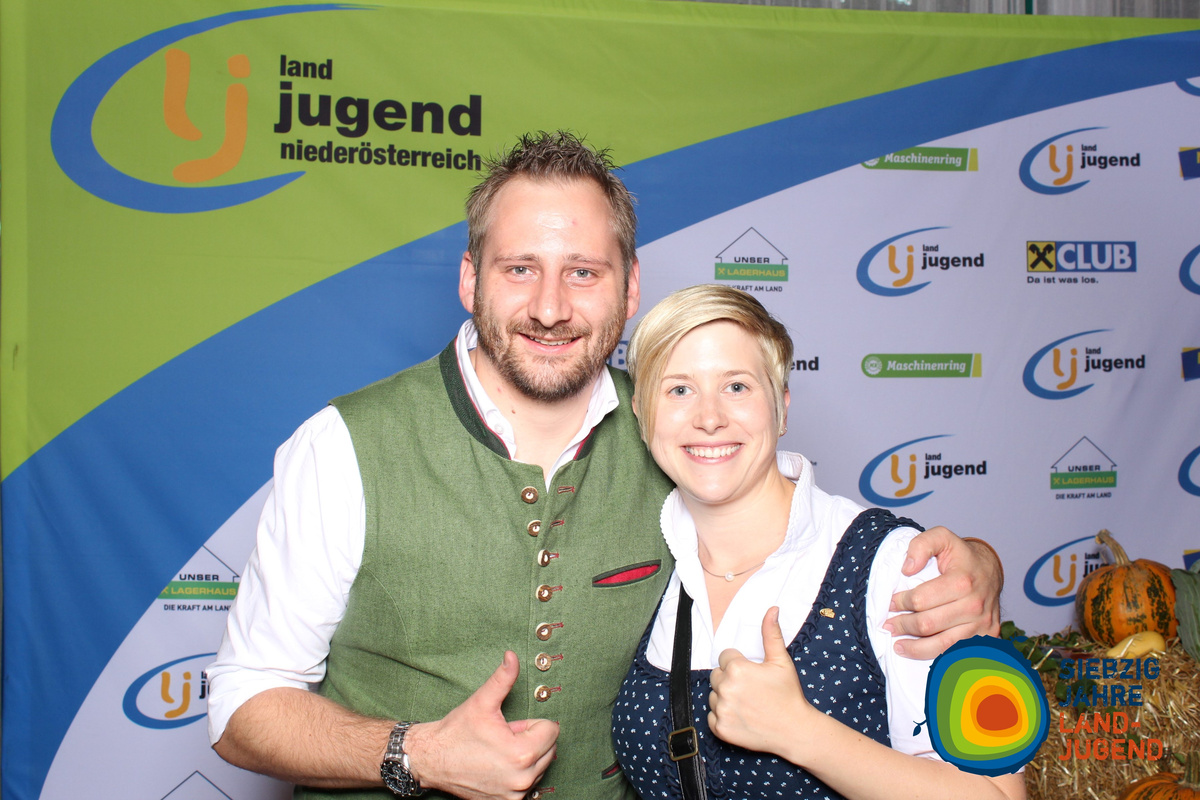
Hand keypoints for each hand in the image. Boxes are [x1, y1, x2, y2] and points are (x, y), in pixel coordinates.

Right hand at [405, 651, 558, 799]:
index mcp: (522, 754)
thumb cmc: (456, 732)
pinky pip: (526, 783)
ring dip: (525, 757)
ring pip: (539, 767)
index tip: (511, 726)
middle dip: (530, 739)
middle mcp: (522, 779)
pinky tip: (496, 766)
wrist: (431, 760)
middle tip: (503, 737)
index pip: (552, 730)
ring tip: (498, 751)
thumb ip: (503, 678)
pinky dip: (517, 773)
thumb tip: (512, 656)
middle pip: (549, 750)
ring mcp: (514, 794)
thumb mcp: (482, 702)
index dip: (531, 723)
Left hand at [708, 607, 809, 756]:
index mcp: (737, 669)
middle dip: (730, 679)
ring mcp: (721, 709)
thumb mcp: (781, 661)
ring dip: (725, 697)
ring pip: (713, 695)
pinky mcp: (720, 728)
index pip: (725, 657)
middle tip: (751, 689)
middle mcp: (725, 688)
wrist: (795, 730)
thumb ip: (771, 634)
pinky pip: (712, 716)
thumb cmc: (789, 695)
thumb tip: (772, 609)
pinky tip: (740, 716)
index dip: (739, 664)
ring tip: (747, 703)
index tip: (752, 674)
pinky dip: (722, 716)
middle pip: (716, 675)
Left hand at [886, 527, 1002, 658]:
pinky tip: (921, 652)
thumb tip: (907, 568)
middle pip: (928, 624)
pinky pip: (956, 653)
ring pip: (941, 645)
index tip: (889, 603)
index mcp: (963, 581)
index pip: (921, 600)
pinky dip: (936, 656)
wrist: (990, 571)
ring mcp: (982, 625)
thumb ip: (921, 545)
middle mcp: (975, 605)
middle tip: (888, 625)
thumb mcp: (942, 538)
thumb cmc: (962, 557)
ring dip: (915, 647)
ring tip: (898, 645)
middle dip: (903, 625)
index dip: (900, 603)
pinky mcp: (986, 638)